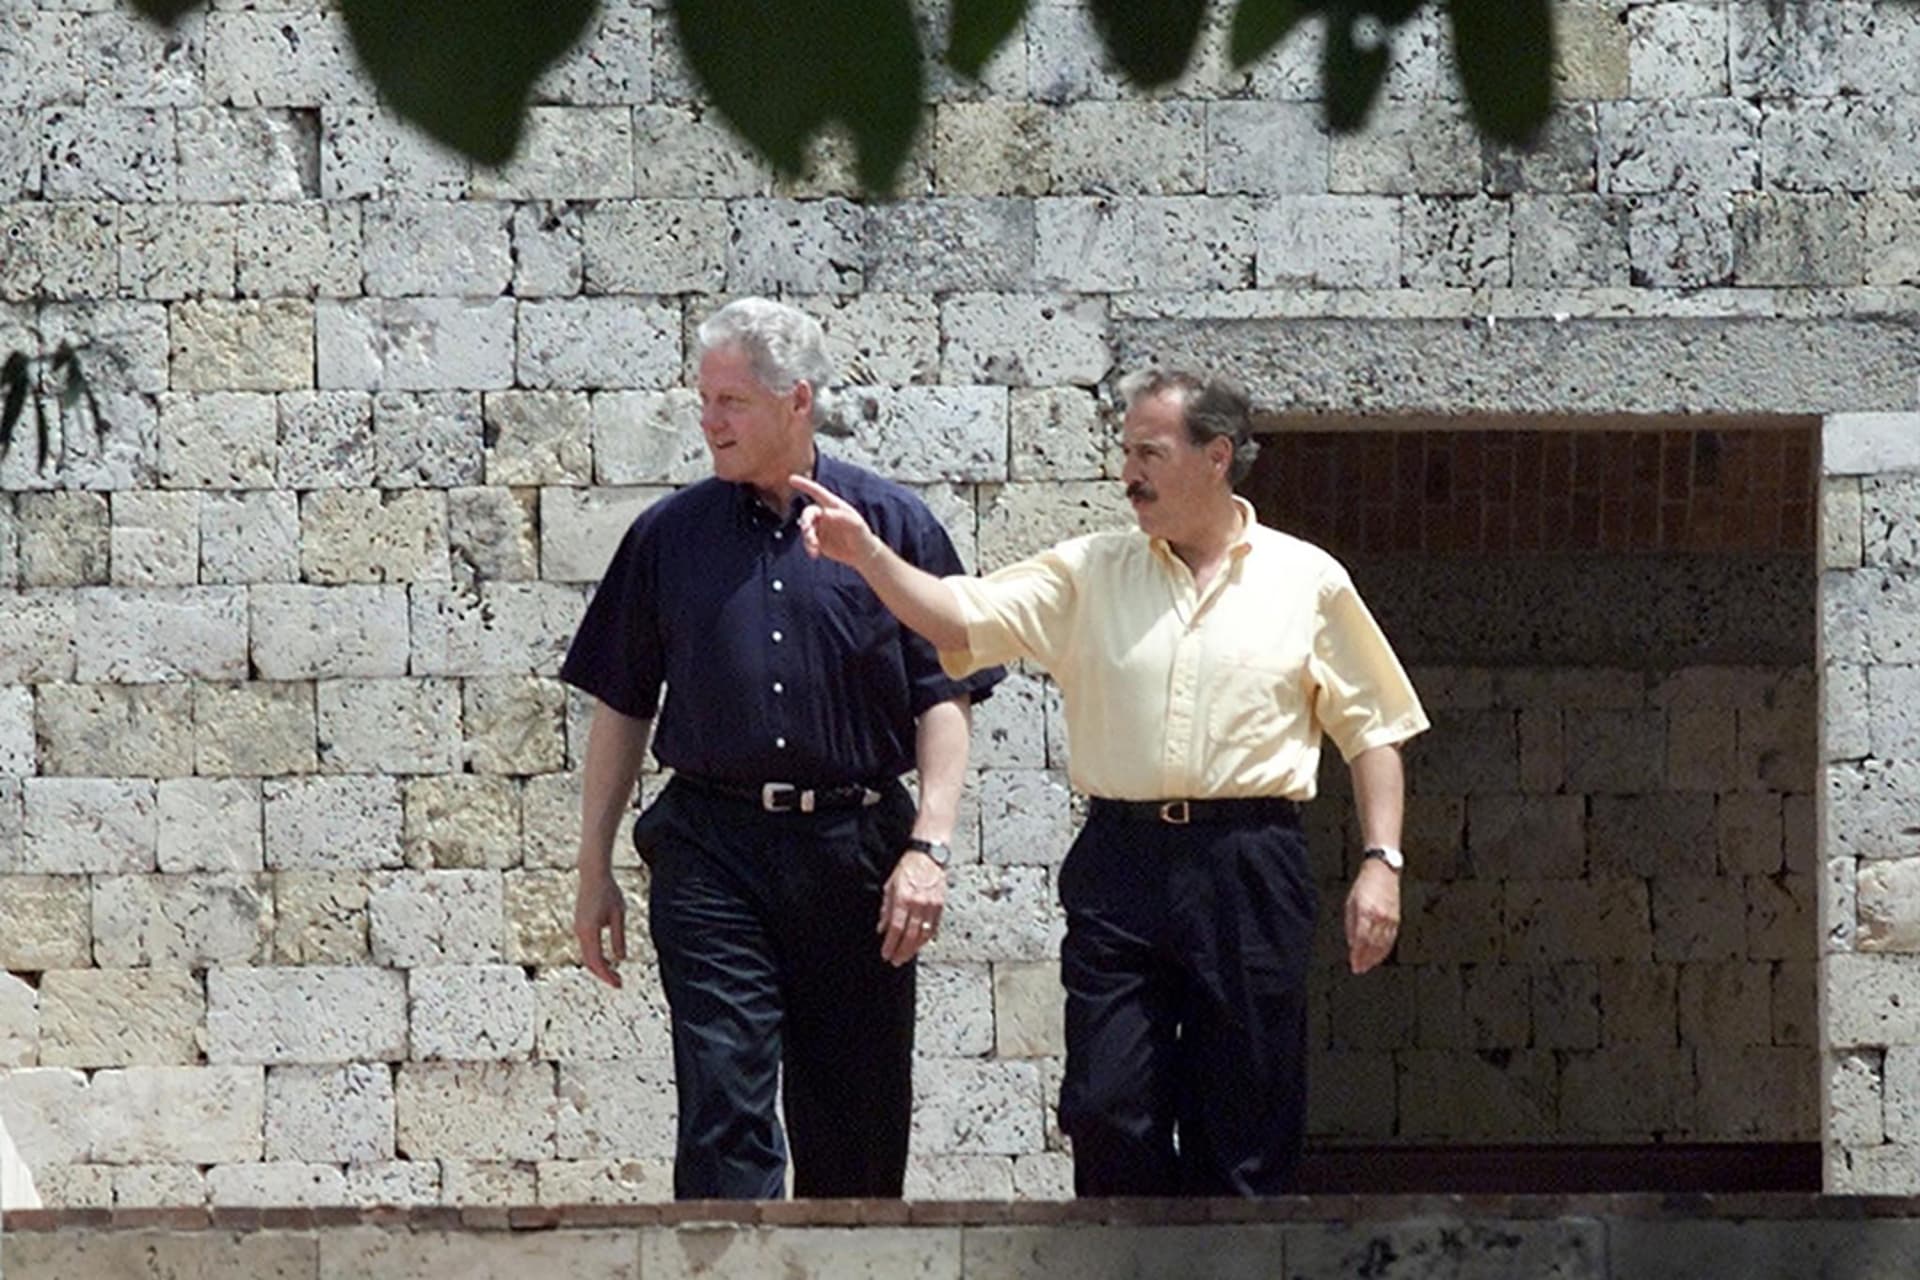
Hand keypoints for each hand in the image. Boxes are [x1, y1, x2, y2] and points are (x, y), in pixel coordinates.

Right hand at [574, 868, 627, 987]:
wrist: (593, 875)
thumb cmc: (608, 892)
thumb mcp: (618, 914)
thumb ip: (618, 937)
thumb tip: (620, 958)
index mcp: (589, 930)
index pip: (597, 960)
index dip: (607, 975)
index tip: (618, 984)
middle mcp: (580, 932)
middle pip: (590, 961)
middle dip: (603, 974)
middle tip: (619, 983)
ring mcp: (578, 929)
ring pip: (587, 955)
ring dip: (599, 967)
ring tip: (615, 975)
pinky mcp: (580, 926)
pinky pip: (587, 947)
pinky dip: (596, 958)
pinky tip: (607, 961)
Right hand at [790, 473, 882, 566]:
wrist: (862, 553)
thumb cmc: (861, 535)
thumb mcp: (855, 525)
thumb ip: (841, 517)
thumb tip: (825, 512)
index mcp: (833, 506)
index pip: (817, 492)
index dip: (804, 485)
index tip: (791, 479)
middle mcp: (824, 515)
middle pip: (808, 513)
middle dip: (805, 520)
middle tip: (806, 529)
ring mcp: (820, 528)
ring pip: (806, 528)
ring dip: (807, 537)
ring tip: (814, 546)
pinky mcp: (818, 540)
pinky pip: (808, 542)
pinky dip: (809, 547)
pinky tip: (815, 554)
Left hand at [877, 849, 945, 966]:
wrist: (929, 856)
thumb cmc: (908, 868)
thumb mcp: (890, 885)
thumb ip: (886, 908)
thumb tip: (882, 928)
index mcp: (904, 898)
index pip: (896, 928)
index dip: (890, 944)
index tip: (886, 954)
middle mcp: (918, 904)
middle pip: (910, 935)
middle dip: (901, 951)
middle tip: (895, 960)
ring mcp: (931, 906)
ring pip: (923, 934)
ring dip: (913, 949)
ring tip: (905, 956)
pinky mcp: (940, 906)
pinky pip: (933, 928)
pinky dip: (926, 939)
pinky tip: (919, 945)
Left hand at [1343, 858, 1400, 974]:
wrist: (1383, 872)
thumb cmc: (1364, 885)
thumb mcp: (1350, 903)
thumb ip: (1351, 924)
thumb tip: (1352, 943)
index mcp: (1365, 912)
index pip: (1361, 940)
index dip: (1357, 955)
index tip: (1353, 964)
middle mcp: (1379, 917)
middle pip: (1372, 945)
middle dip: (1365, 959)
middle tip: (1359, 969)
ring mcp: (1390, 919)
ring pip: (1383, 944)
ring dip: (1375, 958)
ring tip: (1368, 966)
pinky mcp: (1396, 919)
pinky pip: (1391, 939)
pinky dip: (1385, 949)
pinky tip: (1380, 955)